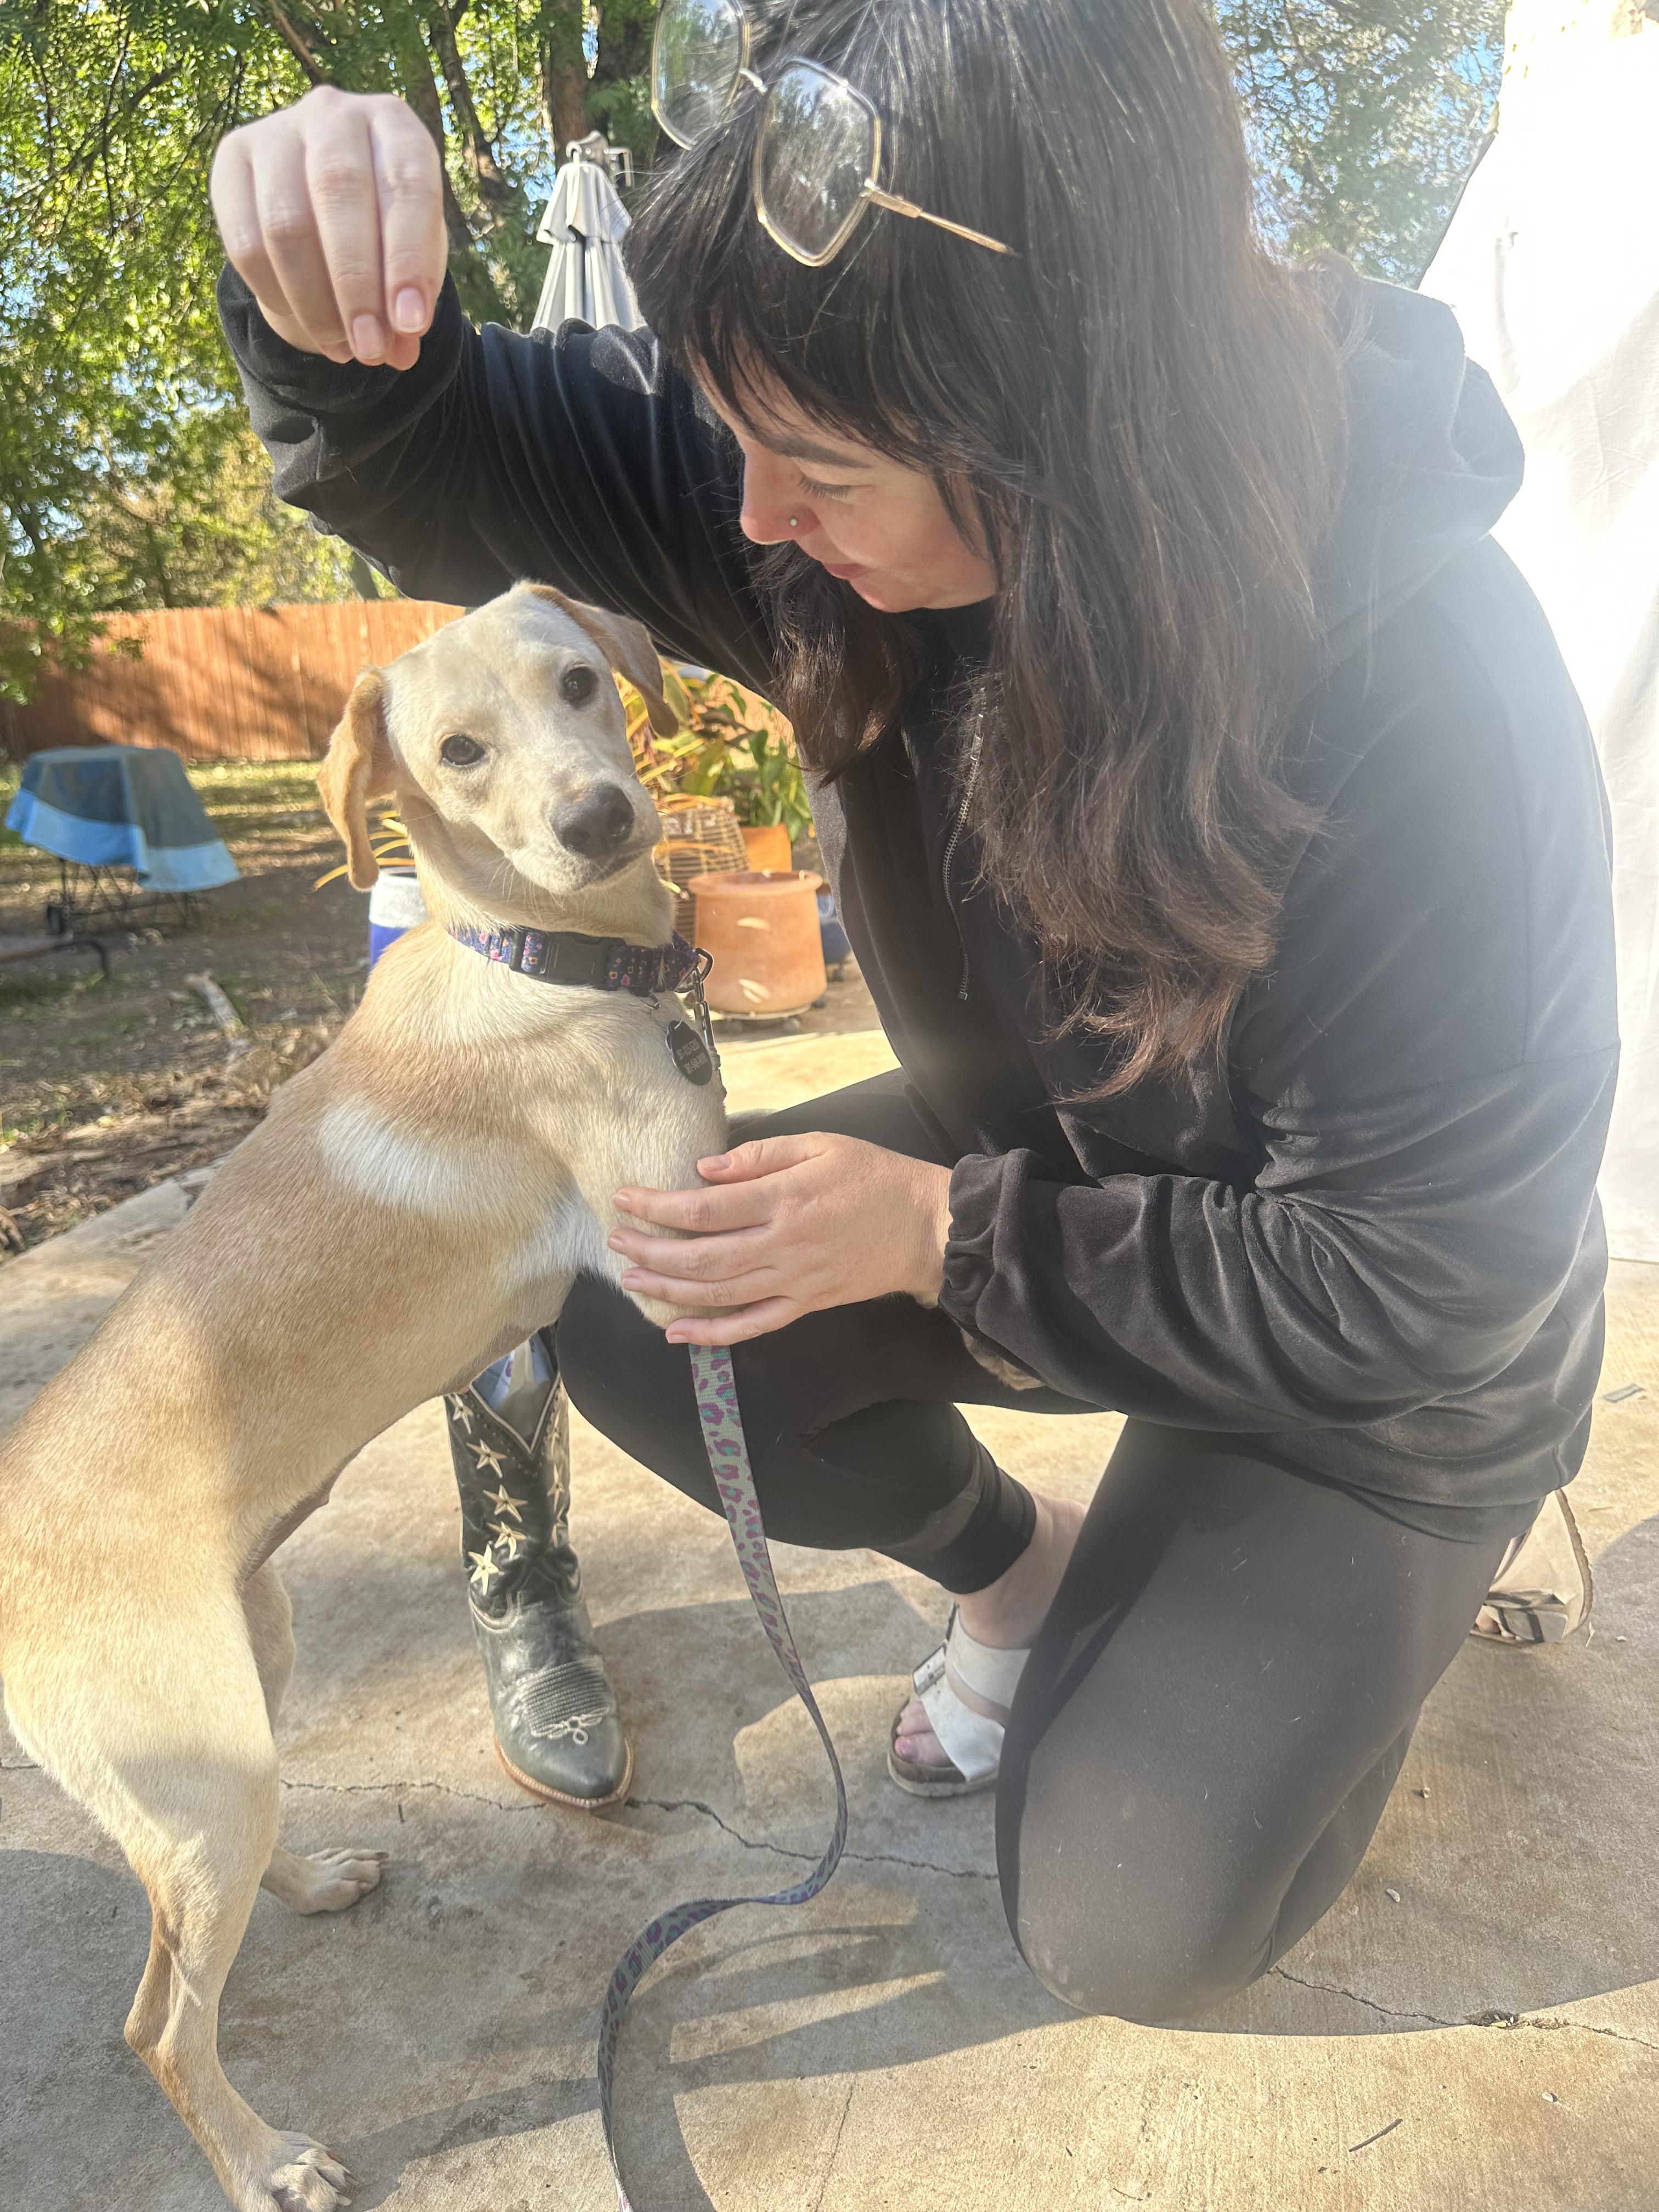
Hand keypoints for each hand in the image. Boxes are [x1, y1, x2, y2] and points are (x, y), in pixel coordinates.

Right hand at [211, 84, 444, 367]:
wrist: (325, 203)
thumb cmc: (383, 228)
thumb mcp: (411, 259)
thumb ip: (412, 298)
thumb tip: (400, 350)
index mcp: (392, 124)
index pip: (407, 183)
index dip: (409, 258)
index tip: (412, 325)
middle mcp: (333, 113)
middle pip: (339, 192)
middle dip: (358, 285)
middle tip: (371, 350)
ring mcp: (276, 130)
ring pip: (287, 223)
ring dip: (316, 302)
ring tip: (343, 350)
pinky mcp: (232, 159)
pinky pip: (246, 242)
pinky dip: (277, 296)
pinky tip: (307, 327)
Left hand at [611, 1133, 953, 1347]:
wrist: (926, 1227)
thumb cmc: (875, 1177)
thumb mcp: (821, 1144)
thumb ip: (761, 1155)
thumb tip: (705, 1169)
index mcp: (785, 1199)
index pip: (704, 1208)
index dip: (658, 1206)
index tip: (626, 1199)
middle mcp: (784, 1245)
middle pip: (701, 1257)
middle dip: (650, 1252)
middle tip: (617, 1242)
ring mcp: (795, 1281)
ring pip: (719, 1295)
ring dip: (668, 1290)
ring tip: (631, 1280)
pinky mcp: (807, 1304)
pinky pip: (753, 1326)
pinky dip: (713, 1335)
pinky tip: (678, 1333)